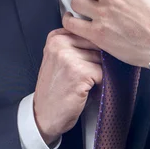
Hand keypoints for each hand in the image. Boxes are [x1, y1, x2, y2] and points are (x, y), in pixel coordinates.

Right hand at [33, 26, 102, 145]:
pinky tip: (87, 91)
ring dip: (99, 73)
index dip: (94, 49)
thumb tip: (105, 39)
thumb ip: (76, 45)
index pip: (89, 32)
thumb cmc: (55, 90)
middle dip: (98, 61)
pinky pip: (103, 73)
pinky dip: (100, 84)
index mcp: (56, 37)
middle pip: (97, 45)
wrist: (44, 116)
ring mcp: (69, 57)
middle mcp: (60, 44)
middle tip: (86, 77)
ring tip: (85, 84)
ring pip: (102, 59)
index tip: (88, 62)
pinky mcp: (79, 72)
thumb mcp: (59, 60)